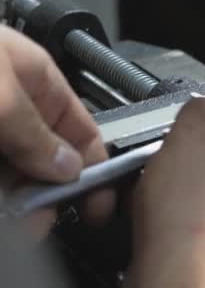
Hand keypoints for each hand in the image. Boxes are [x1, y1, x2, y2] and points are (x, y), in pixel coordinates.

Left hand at [0, 25, 113, 237]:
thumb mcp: (0, 90)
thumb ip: (37, 131)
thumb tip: (69, 167)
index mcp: (35, 77)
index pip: (83, 126)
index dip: (97, 163)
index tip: (100, 199)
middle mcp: (13, 103)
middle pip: (50, 157)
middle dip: (54, 190)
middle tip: (48, 217)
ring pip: (19, 172)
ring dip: (25, 200)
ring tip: (23, 220)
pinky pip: (0, 179)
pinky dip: (6, 199)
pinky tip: (8, 211)